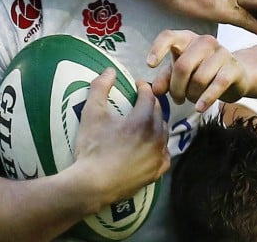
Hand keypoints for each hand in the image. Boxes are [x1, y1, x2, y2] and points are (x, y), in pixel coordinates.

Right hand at [70, 69, 169, 205]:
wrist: (92, 184)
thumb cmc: (91, 147)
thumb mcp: (92, 114)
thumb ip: (100, 88)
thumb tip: (109, 70)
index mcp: (142, 120)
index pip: (149, 95)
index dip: (143, 87)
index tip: (136, 85)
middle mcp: (156, 137)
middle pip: (158, 112)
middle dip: (150, 103)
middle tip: (139, 101)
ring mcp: (158, 156)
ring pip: (163, 131)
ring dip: (156, 123)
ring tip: (144, 121)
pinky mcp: (156, 172)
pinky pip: (165, 153)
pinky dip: (159, 145)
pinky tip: (151, 145)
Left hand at [147, 30, 249, 111]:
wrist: (235, 75)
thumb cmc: (201, 70)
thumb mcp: (180, 73)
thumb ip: (166, 78)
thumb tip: (155, 90)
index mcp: (187, 38)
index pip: (169, 37)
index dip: (158, 49)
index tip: (150, 64)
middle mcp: (204, 42)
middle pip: (183, 66)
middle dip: (177, 88)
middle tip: (177, 99)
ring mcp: (221, 53)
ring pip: (199, 78)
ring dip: (192, 95)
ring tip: (192, 99)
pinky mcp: (233, 68)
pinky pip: (218, 85)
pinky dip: (206, 98)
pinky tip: (200, 108)